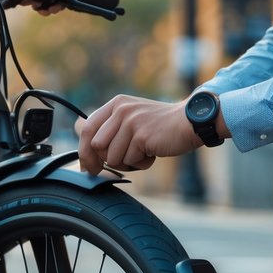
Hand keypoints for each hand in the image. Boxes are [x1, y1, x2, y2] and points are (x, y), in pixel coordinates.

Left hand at [76, 95, 204, 174]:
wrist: (189, 122)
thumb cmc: (160, 126)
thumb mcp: (132, 118)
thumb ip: (110, 128)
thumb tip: (83, 140)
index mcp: (116, 104)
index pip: (86, 129)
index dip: (84, 152)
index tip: (88, 168)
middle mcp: (121, 110)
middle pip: (96, 146)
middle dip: (106, 160)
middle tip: (124, 161)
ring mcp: (131, 122)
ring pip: (112, 157)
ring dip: (127, 162)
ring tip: (143, 152)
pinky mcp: (141, 136)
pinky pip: (129, 161)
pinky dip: (140, 163)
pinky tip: (152, 153)